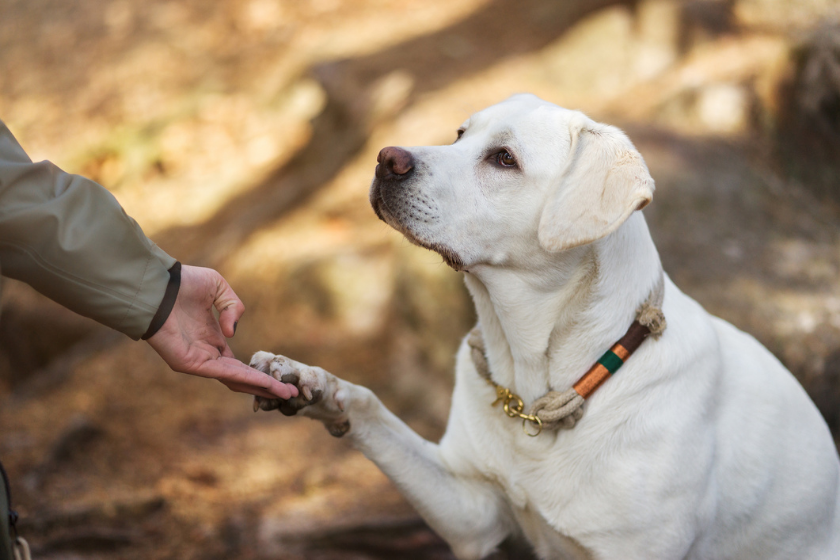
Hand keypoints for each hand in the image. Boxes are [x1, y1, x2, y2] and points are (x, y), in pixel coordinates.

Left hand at [146, 265, 298, 398]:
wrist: (157, 285)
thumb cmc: (183, 283)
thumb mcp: (218, 288)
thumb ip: (233, 308)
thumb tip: (231, 333)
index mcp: (212, 338)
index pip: (238, 363)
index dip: (259, 371)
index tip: (280, 377)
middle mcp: (206, 353)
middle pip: (240, 377)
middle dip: (265, 386)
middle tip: (290, 393)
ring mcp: (199, 361)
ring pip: (235, 379)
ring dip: (261, 387)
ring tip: (285, 393)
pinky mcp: (191, 364)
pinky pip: (224, 374)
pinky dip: (246, 379)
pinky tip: (265, 383)